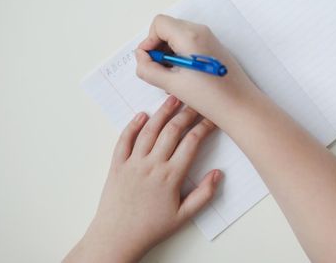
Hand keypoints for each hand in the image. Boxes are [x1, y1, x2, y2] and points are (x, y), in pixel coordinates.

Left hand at [64, 96, 222, 262]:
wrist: (117, 237)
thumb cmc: (151, 228)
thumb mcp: (183, 217)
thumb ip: (204, 195)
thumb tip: (217, 174)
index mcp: (171, 176)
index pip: (192, 143)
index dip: (204, 127)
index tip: (212, 118)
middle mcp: (152, 165)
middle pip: (172, 131)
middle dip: (186, 114)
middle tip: (195, 102)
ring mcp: (133, 163)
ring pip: (149, 130)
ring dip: (162, 112)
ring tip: (172, 99)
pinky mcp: (117, 165)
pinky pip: (124, 140)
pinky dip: (132, 126)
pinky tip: (141, 115)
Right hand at [135, 15, 261, 126]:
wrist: (241, 106)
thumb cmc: (210, 97)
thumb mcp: (172, 85)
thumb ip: (149, 69)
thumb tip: (141, 58)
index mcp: (190, 36)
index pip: (158, 24)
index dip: (149, 42)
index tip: (150, 62)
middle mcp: (200, 31)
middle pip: (167, 29)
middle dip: (158, 49)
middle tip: (160, 73)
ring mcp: (209, 38)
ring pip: (177, 37)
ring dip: (168, 54)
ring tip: (172, 79)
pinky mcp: (214, 48)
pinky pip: (189, 44)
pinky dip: (180, 56)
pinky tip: (184, 78)